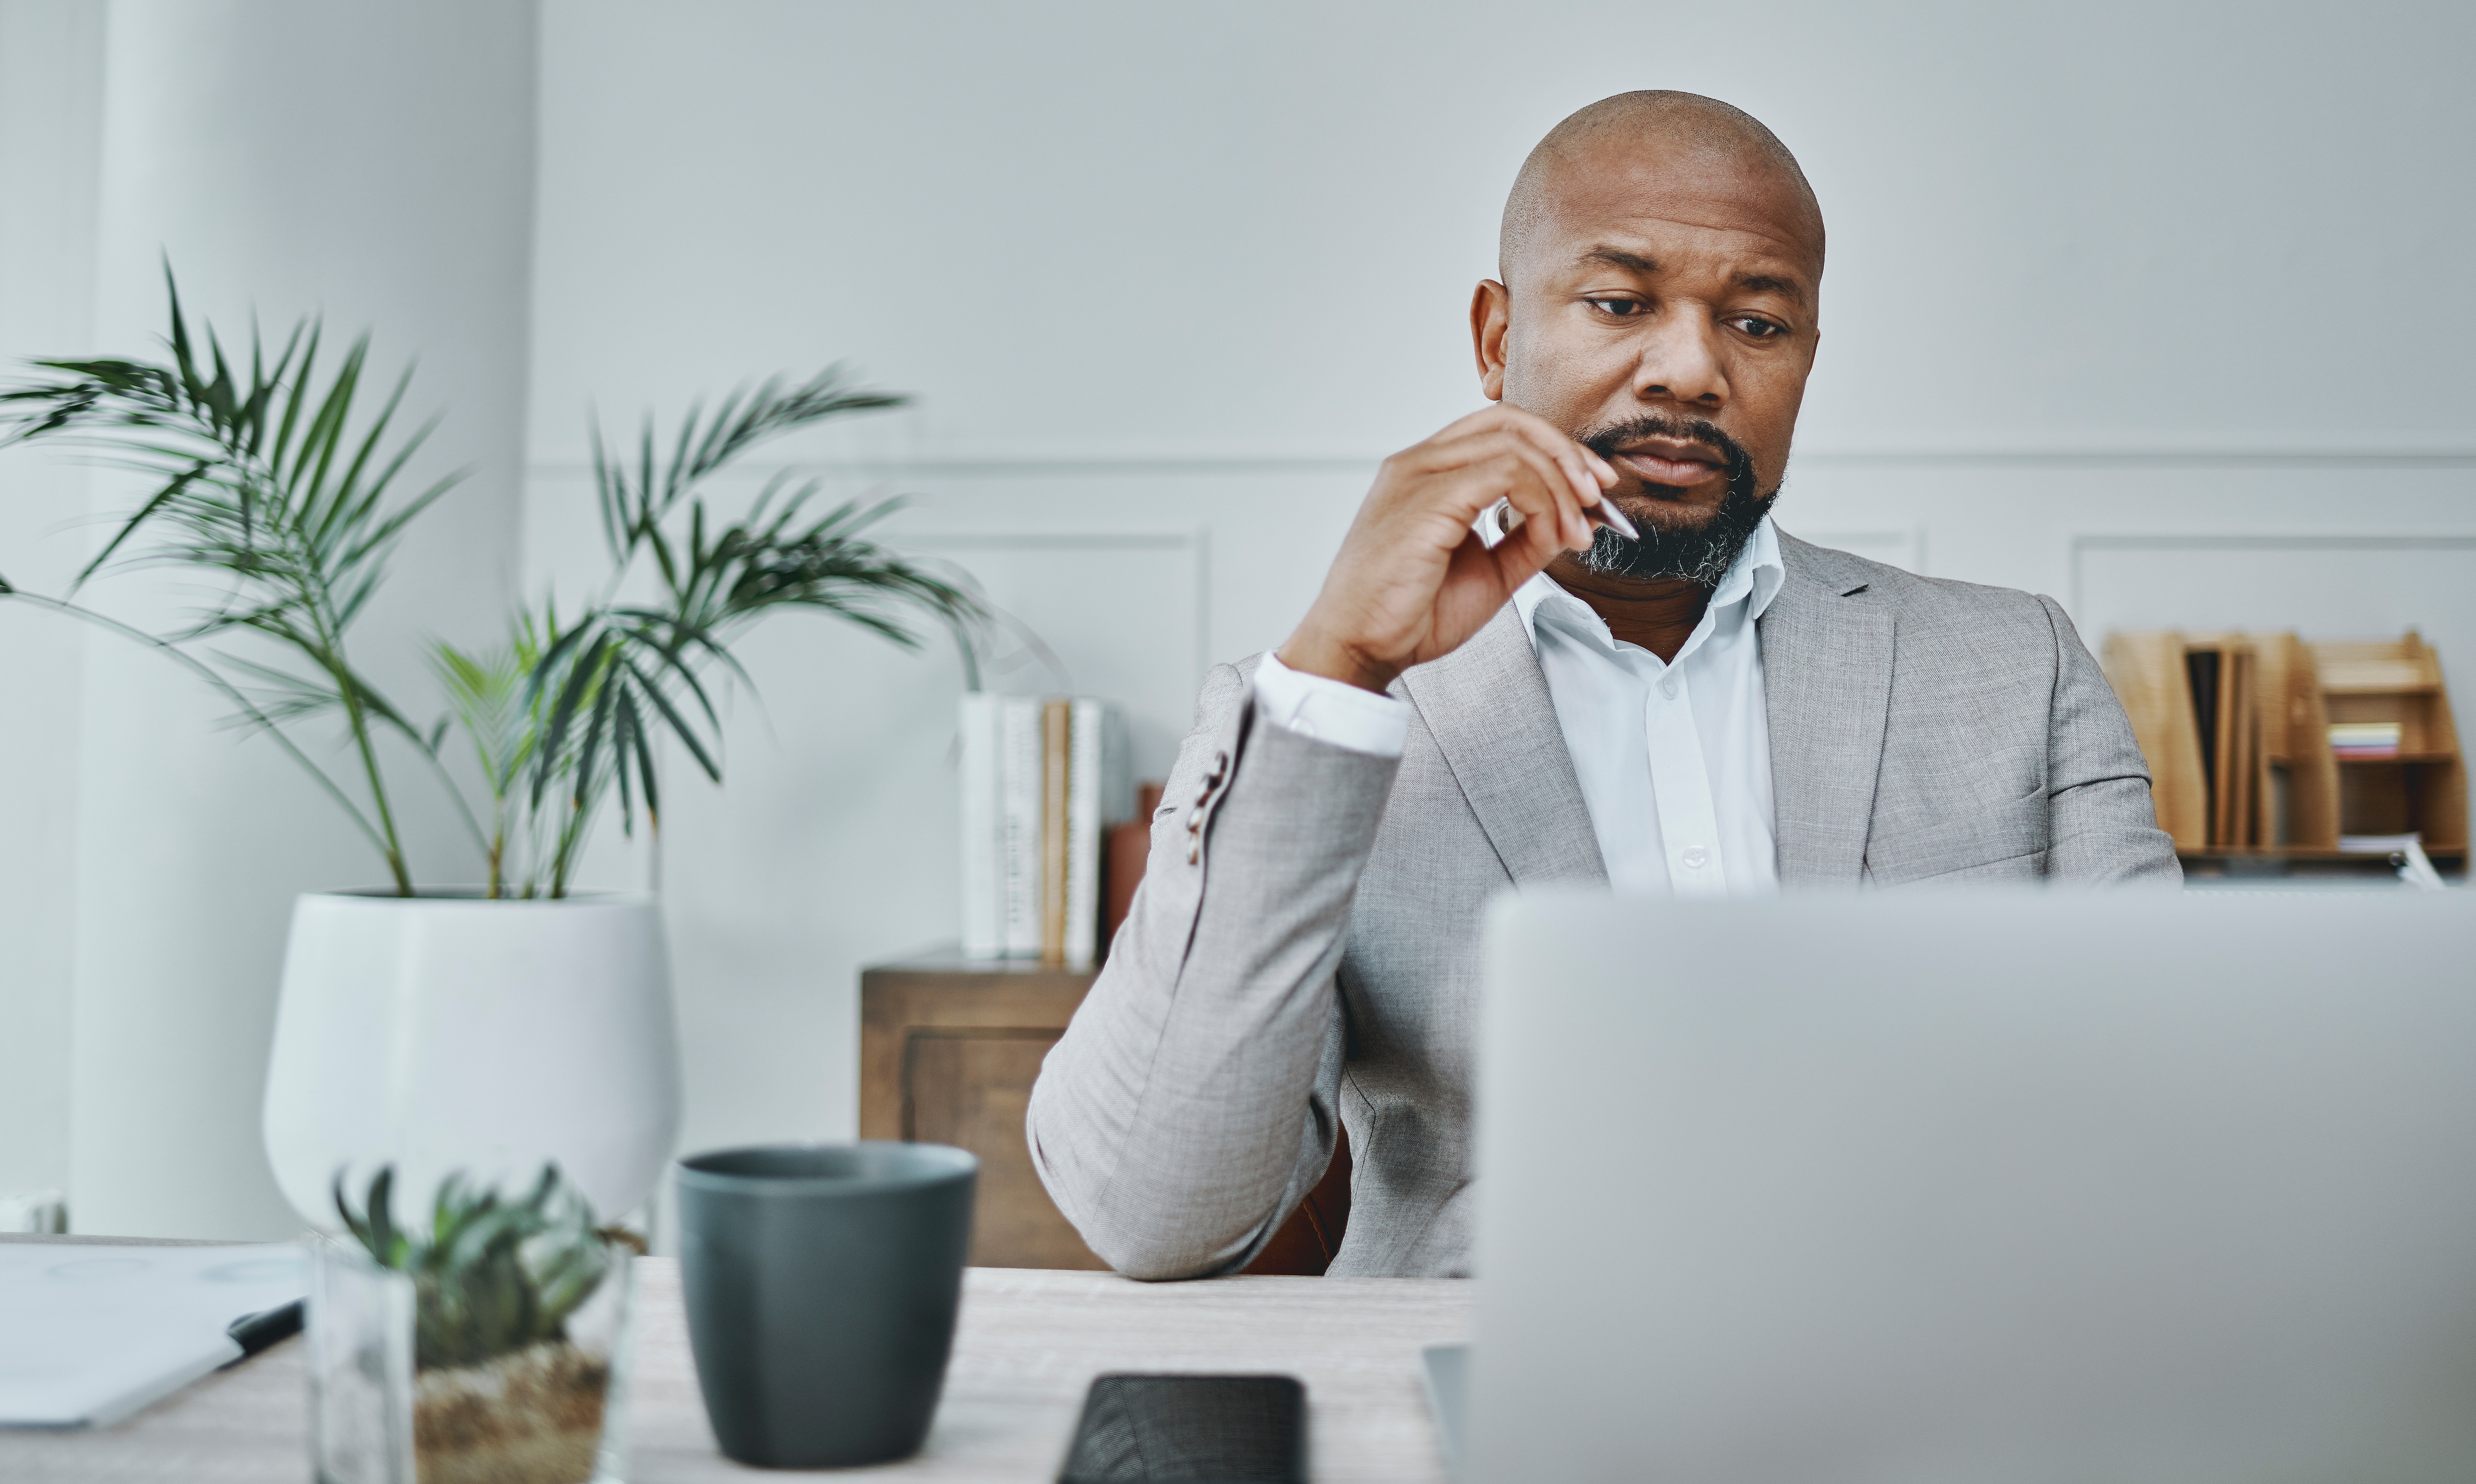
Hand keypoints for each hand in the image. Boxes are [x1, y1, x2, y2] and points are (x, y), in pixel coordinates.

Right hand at [1277, 407, 1616, 692]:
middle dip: (1568, 453)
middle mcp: (1418, 463)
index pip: (1501, 430)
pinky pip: (1507, 475)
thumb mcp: (1489, 571)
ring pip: (1514, 445)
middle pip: (1511, 422)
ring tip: (1579, 531)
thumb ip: (1526, 539)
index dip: (1556, 449)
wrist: (1361, 648)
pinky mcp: (1427, 500)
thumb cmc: (1408, 614)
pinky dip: (1544, 500)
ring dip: (1563, 485)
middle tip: (1601, 494)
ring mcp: (1418, 476)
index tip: (1594, 487)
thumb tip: (1572, 520)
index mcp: (1426, 472)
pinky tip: (1554, 534)